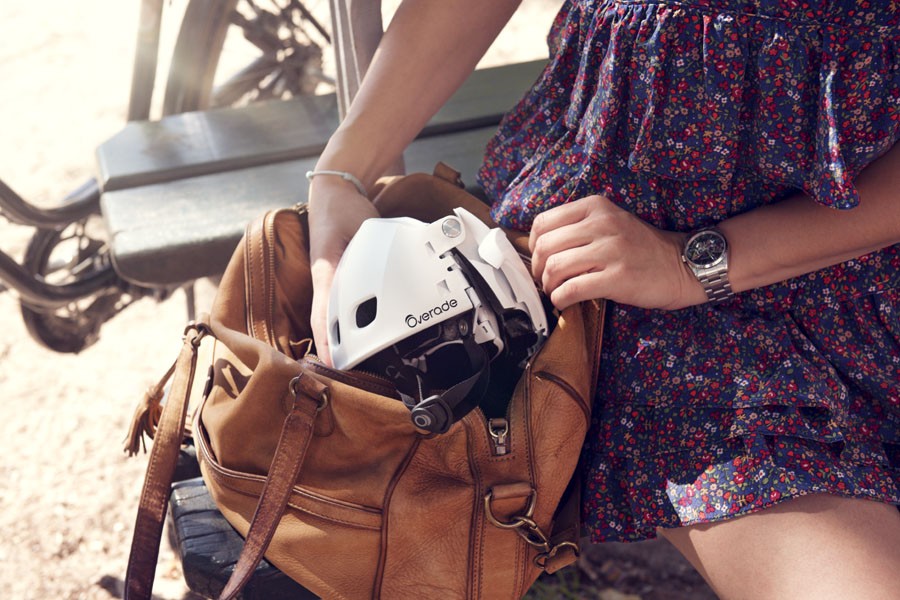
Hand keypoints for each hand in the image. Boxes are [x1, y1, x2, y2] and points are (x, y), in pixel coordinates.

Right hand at [308, 180, 379, 365]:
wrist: (335, 190)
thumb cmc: (342, 208)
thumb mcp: (357, 227)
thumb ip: (368, 248)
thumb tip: (383, 271)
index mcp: (325, 271)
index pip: (323, 313)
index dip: (328, 341)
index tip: (333, 364)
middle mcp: (324, 280)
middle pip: (326, 322)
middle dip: (335, 348)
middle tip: (347, 374)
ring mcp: (330, 281)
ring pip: (332, 317)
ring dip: (341, 339)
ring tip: (354, 365)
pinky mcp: (339, 279)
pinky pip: (341, 306)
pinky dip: (348, 323)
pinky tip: (361, 338)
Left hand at [528, 195, 706, 310]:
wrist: (681, 265)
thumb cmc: (640, 247)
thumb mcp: (609, 222)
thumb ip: (578, 227)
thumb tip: (538, 247)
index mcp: (595, 206)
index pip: (543, 223)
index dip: (533, 246)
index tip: (540, 260)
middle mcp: (602, 224)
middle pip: (545, 247)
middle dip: (537, 270)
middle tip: (545, 281)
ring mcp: (611, 250)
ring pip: (555, 268)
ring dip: (548, 286)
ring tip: (555, 291)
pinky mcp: (617, 277)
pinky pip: (572, 289)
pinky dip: (560, 298)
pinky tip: (564, 301)